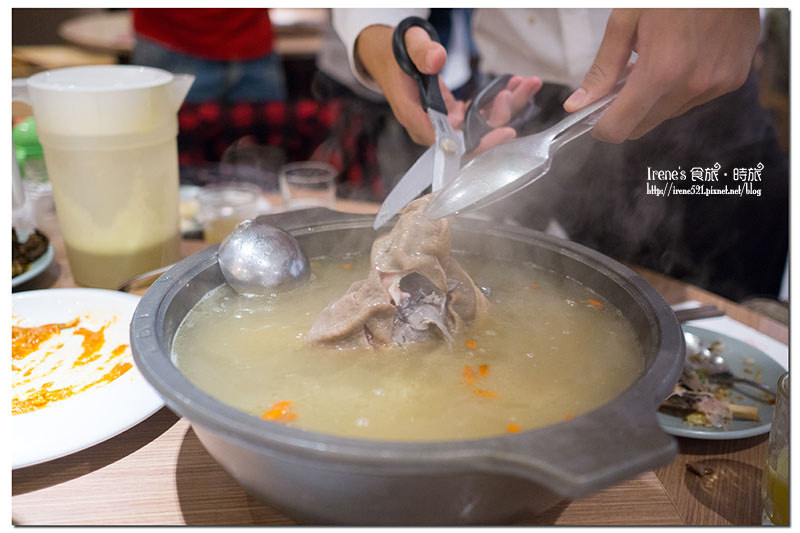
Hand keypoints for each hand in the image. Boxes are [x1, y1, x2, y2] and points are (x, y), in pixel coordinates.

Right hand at [356, 24, 541, 154]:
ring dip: (506, 107)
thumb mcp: (406, 46)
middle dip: (499, 117)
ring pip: (480, 125)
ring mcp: (444, 123)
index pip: (450, 142)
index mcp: (416, 117)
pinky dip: (498, 101)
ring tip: (526, 84)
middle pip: (472, 135)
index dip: (478, 142)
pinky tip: (515, 84)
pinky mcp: (453, 116)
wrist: (387, 58)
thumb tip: (438, 59)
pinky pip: (480, 115)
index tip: (503, 132)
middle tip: (516, 90)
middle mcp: (432, 127)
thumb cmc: (394, 55)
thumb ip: (421, 52)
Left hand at [563, 9, 759, 142]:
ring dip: (654, 98)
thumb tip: (577, 104)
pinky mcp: (732, 79)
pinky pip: (693, 99)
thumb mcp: (626, 20)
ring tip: (656, 60)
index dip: (601, 126)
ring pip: (667, 113)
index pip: (620, 128)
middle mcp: (691, 85)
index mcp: (660, 70)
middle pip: (642, 126)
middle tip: (623, 79)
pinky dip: (680, 88)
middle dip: (626, 111)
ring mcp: (716, 84)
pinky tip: (681, 57)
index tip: (595, 114)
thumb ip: (603, 68)